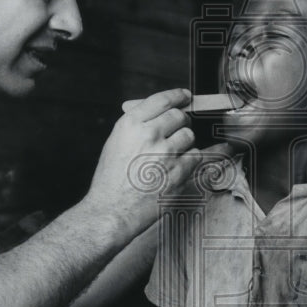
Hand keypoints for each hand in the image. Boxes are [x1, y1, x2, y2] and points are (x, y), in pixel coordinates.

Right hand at [84, 89, 200, 237]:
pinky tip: (177, 168)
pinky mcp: (179, 172)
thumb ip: (136, 125)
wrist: (112, 210)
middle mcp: (149, 135)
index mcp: (130, 124)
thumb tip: (158, 113)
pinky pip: (196, 157)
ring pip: (189, 136)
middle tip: (175, 133)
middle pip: (179, 117)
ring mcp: (166, 153)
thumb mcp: (115, 143)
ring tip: (169, 157)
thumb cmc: (111, 180)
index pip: (162, 100)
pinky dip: (190, 162)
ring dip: (184, 144)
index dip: (177, 96)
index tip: (184, 96)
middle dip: (180, 123)